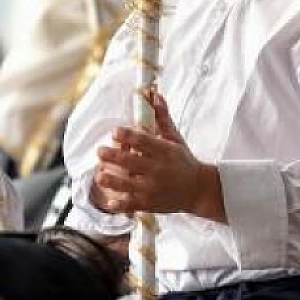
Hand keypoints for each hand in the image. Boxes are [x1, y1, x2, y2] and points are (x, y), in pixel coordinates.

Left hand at [90, 90, 223, 220]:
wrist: (199, 190)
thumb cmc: (184, 161)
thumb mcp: (175, 139)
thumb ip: (162, 118)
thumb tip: (154, 94)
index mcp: (164, 151)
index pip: (144, 141)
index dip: (128, 135)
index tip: (115, 131)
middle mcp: (158, 169)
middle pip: (131, 162)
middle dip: (113, 156)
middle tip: (100, 151)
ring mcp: (153, 188)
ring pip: (128, 184)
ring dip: (112, 179)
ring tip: (100, 174)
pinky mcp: (151, 203)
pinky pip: (133, 204)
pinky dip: (121, 204)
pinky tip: (110, 201)